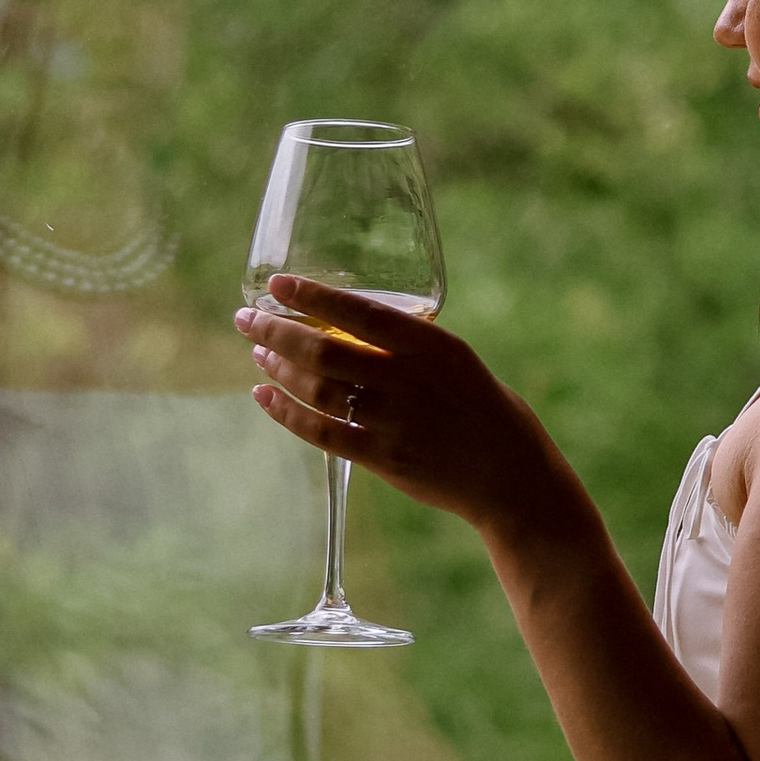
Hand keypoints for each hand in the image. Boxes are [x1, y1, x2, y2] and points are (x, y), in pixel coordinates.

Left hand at [235, 277, 566, 542]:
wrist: (511, 476)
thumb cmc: (485, 409)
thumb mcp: (457, 361)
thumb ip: (409, 346)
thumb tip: (348, 326)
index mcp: (434, 347)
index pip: (361, 313)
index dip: (313, 296)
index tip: (277, 284)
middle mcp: (411, 381)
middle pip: (326, 351)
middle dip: (277, 332)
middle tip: (247, 320)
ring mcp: (395, 422)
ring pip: (318, 390)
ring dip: (280, 369)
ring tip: (259, 354)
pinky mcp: (384, 459)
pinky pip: (322, 433)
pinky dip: (286, 414)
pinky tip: (265, 395)